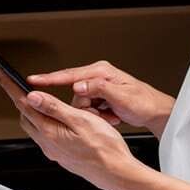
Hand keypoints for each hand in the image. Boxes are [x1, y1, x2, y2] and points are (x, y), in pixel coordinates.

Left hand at [0, 69, 148, 189]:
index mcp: (50, 132)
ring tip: (43, 100)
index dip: (11, 87)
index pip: (24, 104)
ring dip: (35, 111)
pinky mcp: (61, 154)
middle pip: (26, 115)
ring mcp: (54, 150)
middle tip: (18, 84)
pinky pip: (46, 134)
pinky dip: (47, 122)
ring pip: (36, 126)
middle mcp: (48, 143)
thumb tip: (33, 96)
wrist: (115, 172)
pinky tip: (59, 119)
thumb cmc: (104, 149)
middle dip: (21, 99)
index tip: (1, 75)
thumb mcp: (81, 120)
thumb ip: (55, 108)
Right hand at [28, 61, 175, 135]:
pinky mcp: (101, 98)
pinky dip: (98, 116)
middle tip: (102, 114)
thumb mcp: (121, 96)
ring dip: (94, 114)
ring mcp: (99, 88)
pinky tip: (111, 117)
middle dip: (86, 108)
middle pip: (75, 94)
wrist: (156, 111)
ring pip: (82, 104)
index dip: (50, 79)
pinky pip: (89, 109)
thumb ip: (99, 89)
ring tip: (111, 116)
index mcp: (101, 72)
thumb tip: (79, 85)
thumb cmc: (144, 102)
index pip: (70, 75)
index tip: (33, 81)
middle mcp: (98, 77)